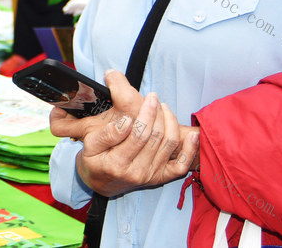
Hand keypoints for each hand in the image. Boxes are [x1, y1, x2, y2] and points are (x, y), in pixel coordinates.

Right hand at [52, 70, 198, 195]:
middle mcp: (137, 173)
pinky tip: (192, 134)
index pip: (139, 134)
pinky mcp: (161, 178)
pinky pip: (182, 165)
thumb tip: (126, 122)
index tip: (148, 98)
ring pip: (169, 144)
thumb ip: (106, 134)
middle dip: (158, 113)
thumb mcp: (89, 145)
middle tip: (154, 97)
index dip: (147, 113)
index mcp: (117, 164)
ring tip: (163, 107)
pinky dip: (190, 149)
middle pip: (156, 137)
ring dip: (170, 121)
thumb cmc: (95, 160)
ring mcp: (151, 176)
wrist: (101, 183)